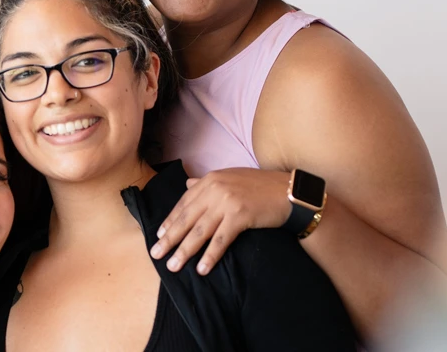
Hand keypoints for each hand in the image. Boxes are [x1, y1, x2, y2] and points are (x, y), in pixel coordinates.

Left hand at [149, 168, 290, 274]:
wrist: (290, 192)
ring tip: (173, 265)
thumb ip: (206, 183)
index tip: (159, 235)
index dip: (170, 221)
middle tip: (156, 254)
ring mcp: (226, 202)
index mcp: (209, 180)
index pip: (184, 203)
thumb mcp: (229, 178)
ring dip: (184, 251)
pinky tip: (202, 269)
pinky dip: (210, 256)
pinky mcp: (240, 216)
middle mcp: (214, 189)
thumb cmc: (260, 186)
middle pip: (187, 218)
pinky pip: (221, 240)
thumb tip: (187, 185)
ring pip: (200, 231)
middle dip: (170, 238)